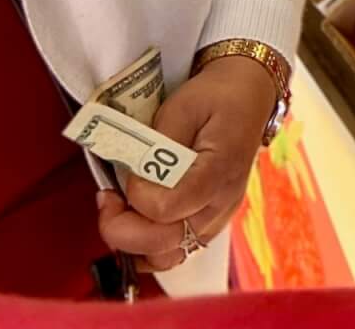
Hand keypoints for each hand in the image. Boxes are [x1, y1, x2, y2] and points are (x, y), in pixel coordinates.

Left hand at [95, 55, 277, 271]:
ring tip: (119, 213)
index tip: (118, 179)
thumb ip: (154, 144)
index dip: (134, 197)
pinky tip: (134, 224)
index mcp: (218, 171)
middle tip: (107, 199)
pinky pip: (174, 253)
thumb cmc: (214, 97)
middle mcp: (221, 203)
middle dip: (122, 229)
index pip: (166, 209)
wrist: (247, 96)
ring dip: (133, 244)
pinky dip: (147, 249)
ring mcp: (217, 218)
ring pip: (168, 258)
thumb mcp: (181, 107)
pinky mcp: (209, 222)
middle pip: (165, 245)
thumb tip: (129, 179)